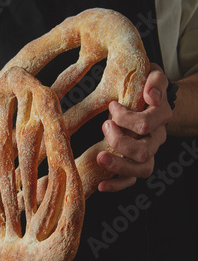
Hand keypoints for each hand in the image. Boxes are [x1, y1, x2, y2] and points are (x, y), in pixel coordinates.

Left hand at [97, 64, 171, 191]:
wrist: (151, 100)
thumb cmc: (146, 87)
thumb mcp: (153, 75)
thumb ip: (156, 81)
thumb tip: (150, 93)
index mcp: (161, 117)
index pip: (147, 124)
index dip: (126, 118)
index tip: (113, 106)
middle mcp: (156, 138)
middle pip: (144, 151)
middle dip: (120, 142)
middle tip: (105, 126)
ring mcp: (148, 153)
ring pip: (142, 168)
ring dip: (119, 166)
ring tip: (100, 157)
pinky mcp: (136, 164)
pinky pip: (130, 180)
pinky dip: (116, 184)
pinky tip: (101, 185)